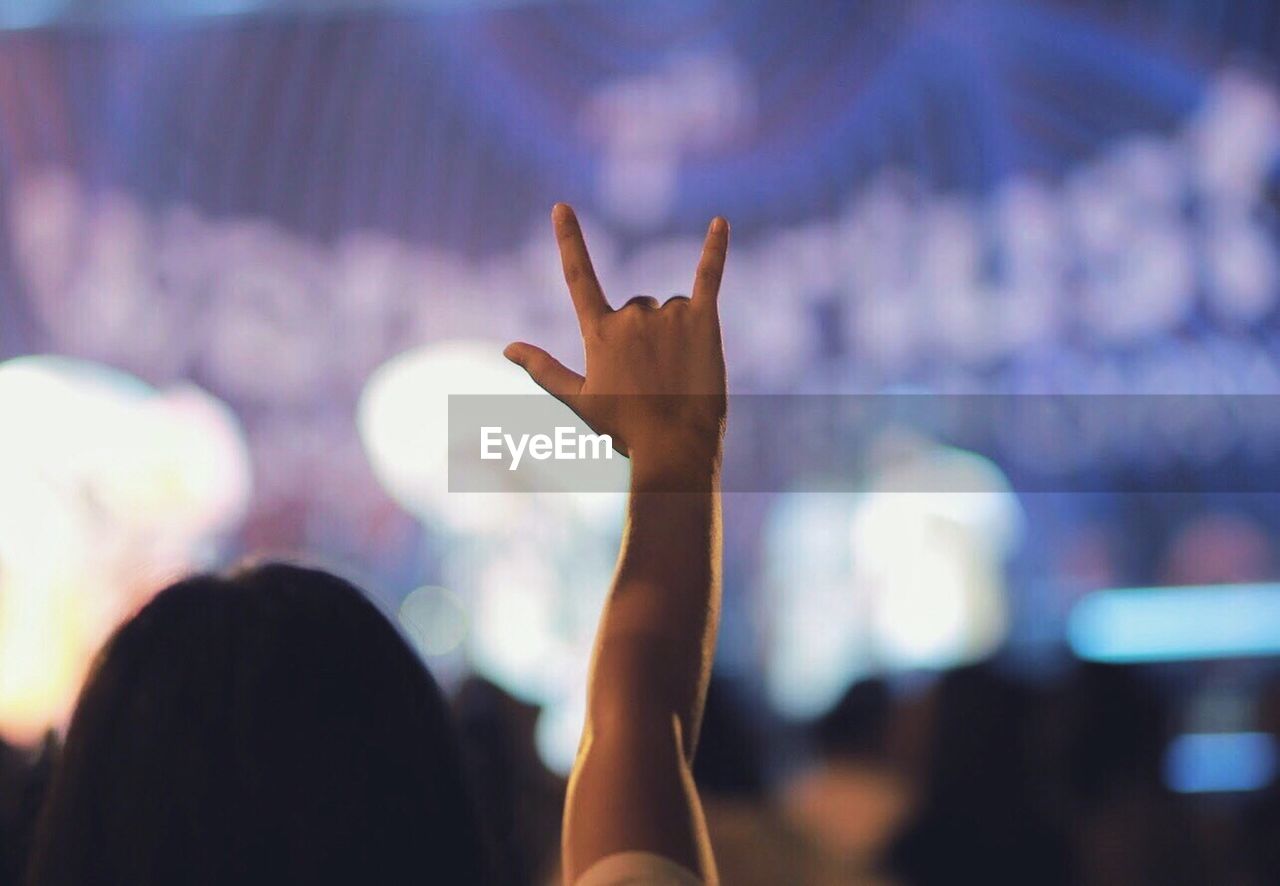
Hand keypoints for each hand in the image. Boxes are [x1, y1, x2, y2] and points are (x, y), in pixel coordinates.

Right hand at [504, 204, 728, 472]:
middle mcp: (631, 316)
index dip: (569, 240)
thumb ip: (543, 368)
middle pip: (637, 307)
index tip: (561, 207)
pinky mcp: (702, 320)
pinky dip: (715, 249)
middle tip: (655, 380)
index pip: (579, 276)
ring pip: (670, 308)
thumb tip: (507, 347)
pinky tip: (720, 222)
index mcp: (599, 332)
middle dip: (645, 336)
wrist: (674, 446)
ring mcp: (667, 316)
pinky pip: (708, 276)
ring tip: (679, 374)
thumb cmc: (625, 429)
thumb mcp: (578, 400)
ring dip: (674, 332)